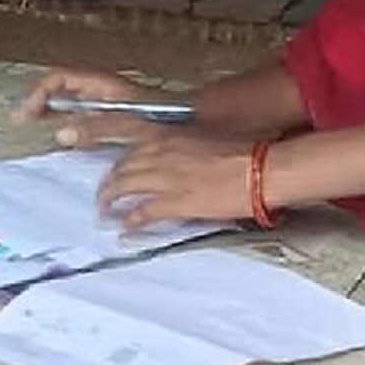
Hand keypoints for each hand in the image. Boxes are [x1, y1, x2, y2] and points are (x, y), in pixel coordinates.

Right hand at [14, 69, 182, 145]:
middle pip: (60, 86)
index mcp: (102, 84)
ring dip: (49, 108)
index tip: (27, 111)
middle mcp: (102, 90)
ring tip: (34, 121)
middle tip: (22, 115)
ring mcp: (107, 102)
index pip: (60, 78)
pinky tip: (64, 134)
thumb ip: (94, 127)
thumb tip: (62, 131)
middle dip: (38, 97)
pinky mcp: (114, 117)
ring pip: (69, 99)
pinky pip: (80, 113)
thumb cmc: (165, 118)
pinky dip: (65, 120)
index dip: (39, 91)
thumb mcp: (127, 122)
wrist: (192, 124)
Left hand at [95, 132, 256, 229]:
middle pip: (121, 167)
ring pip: (124, 187)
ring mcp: (166, 177)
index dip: (117, 161)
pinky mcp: (176, 201)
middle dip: (109, 183)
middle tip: (104, 195)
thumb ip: (184, 148)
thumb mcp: (206, 141)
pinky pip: (143, 213)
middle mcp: (160, 153)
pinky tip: (125, 229)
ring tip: (105, 212)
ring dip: (110, 201)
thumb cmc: (244, 152)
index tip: (112, 171)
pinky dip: (131, 222)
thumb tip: (177, 161)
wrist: (260, 167)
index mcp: (169, 135)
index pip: (130, 146)